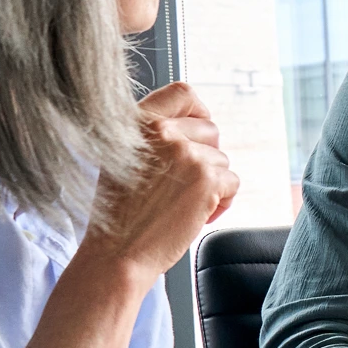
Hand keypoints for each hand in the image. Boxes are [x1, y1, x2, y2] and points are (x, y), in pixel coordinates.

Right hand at [76, 82, 239, 278]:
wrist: (116, 254)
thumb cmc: (119, 214)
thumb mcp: (122, 159)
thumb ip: (153, 137)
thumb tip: (195, 124)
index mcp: (137, 122)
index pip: (183, 93)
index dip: (198, 111)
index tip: (197, 133)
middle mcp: (161, 131)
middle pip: (210, 130)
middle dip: (206, 158)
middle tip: (185, 185)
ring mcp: (185, 153)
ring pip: (221, 160)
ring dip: (210, 184)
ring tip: (181, 205)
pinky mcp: (206, 178)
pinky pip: (231, 183)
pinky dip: (220, 202)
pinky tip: (194, 216)